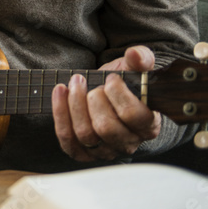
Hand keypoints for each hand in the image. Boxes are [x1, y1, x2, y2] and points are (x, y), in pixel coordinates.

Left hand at [51, 46, 160, 161]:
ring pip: (85, 134)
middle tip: (90, 83)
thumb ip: (141, 59)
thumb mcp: (133, 68)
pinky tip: (60, 91)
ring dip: (74, 103)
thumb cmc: (122, 83)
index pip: (133, 116)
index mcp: (148, 126)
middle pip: (106, 128)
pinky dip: (59, 112)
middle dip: (93, 99)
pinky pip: (67, 139)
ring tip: (74, 83)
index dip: (118, 94)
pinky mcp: (82, 153)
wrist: (104, 95)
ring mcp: (104, 151)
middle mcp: (128, 143)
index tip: (111, 78)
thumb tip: (136, 55)